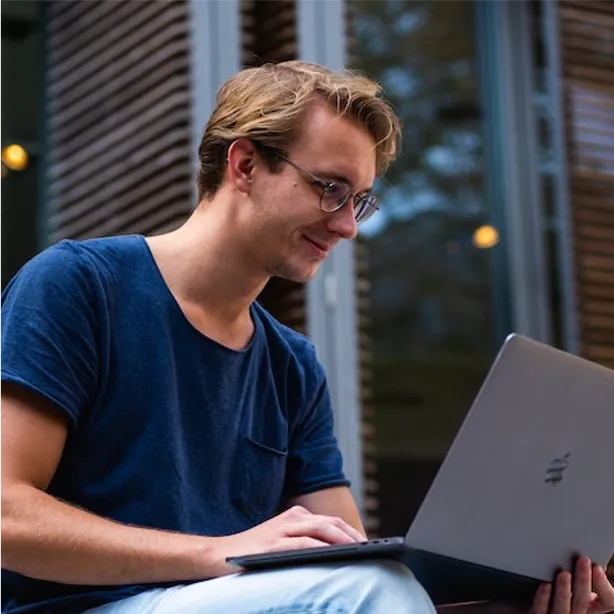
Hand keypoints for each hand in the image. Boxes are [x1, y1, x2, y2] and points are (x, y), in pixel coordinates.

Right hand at [210, 505, 364, 574]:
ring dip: (342, 538)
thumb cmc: (254, 552)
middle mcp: (291, 518)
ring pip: (320, 529)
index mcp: (296, 516)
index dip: (351, 531)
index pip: (330, 521)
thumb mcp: (282, 540)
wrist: (218, 555)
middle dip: (352, 535)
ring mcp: (282, 529)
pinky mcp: (273, 544)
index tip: (368, 544)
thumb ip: (304, 541)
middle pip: (330, 523)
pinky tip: (332, 553)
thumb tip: (336, 553)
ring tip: (358, 550)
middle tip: (370, 548)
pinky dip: (321, 547)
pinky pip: (303, 543)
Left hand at [530, 557, 613, 613]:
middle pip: (581, 601)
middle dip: (583, 580)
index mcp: (589, 606)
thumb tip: (584, 558)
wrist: (540, 606)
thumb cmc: (559, 591)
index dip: (603, 586)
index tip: (597, 567)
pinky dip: (542, 599)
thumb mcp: (577, 583)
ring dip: (564, 590)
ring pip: (563, 608)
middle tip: (583, 560)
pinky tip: (544, 585)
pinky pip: (540, 611)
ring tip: (564, 574)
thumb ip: (581, 574)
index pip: (606, 602)